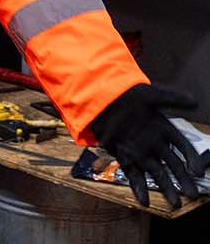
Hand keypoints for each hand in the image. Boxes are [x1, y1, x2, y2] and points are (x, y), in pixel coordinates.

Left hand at [92, 84, 207, 208]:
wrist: (98, 98)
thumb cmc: (125, 95)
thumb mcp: (149, 93)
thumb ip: (171, 98)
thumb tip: (194, 100)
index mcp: (163, 129)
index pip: (183, 146)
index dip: (192, 158)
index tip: (198, 171)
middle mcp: (154, 143)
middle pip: (173, 165)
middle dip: (183, 180)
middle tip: (192, 194)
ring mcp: (139, 151)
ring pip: (156, 174)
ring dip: (166, 188)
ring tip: (175, 204)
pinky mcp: (124, 157)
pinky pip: (134, 175)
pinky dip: (139, 188)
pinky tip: (145, 201)